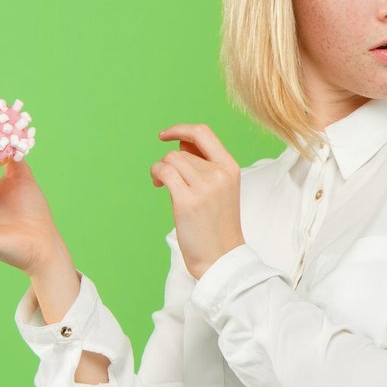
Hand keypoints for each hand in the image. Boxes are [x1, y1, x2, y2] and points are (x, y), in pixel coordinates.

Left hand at [152, 124, 245, 279]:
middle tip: (165, 179)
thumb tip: (181, 143)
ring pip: (171, 160)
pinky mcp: (188, 201)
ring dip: (160, 170)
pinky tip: (158, 186)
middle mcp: (220, 173)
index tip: (165, 135)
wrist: (221, 257)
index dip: (181, 129)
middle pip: (181, 151)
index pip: (203, 133)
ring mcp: (205, 187)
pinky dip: (156, 175)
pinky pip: (164, 172)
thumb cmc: (217, 225)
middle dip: (168, 162)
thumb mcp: (220, 188)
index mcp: (230, 167)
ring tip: (163, 186)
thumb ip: (203, 164)